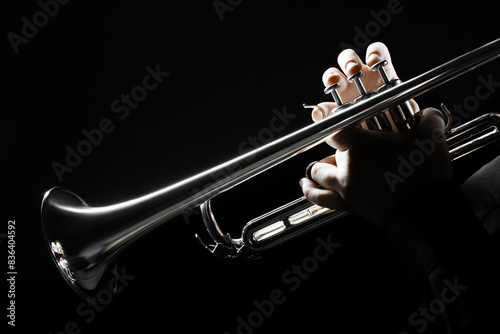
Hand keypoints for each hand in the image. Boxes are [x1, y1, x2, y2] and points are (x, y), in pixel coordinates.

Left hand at [299, 43, 451, 226]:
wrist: (424, 213)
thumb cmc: (425, 174)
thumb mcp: (431, 137)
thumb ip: (428, 118)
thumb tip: (429, 113)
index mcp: (361, 144)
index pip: (334, 127)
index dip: (330, 120)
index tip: (333, 118)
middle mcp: (347, 165)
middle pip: (329, 150)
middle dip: (339, 148)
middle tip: (355, 148)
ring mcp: (345, 187)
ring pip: (319, 173)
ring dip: (319, 167)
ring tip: (320, 165)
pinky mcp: (349, 205)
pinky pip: (321, 198)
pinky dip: (311, 191)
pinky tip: (305, 185)